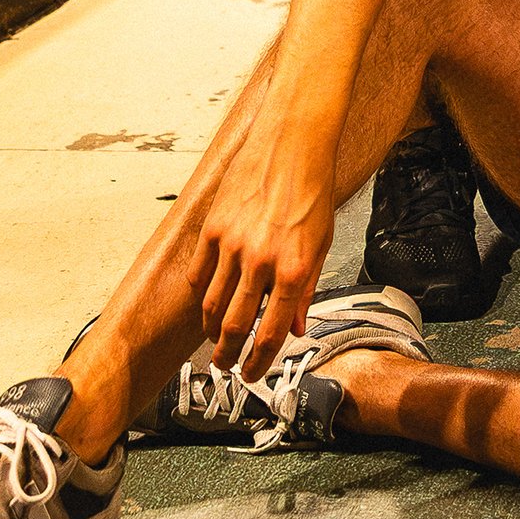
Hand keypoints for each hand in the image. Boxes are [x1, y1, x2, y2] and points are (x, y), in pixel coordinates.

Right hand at [188, 108, 340, 382]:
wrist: (293, 143)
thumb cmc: (312, 192)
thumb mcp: (321, 245)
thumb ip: (305, 290)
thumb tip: (295, 329)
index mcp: (293, 269)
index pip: (270, 333)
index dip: (259, 362)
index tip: (252, 375)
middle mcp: (260, 261)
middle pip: (233, 326)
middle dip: (227, 355)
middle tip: (225, 366)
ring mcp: (232, 245)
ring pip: (210, 305)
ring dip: (209, 331)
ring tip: (213, 341)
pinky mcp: (213, 228)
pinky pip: (198, 273)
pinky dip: (200, 294)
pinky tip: (205, 302)